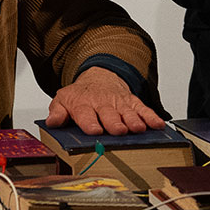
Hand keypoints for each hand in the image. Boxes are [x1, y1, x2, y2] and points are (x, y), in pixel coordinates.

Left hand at [45, 66, 165, 135]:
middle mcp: (102, 103)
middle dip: (114, 122)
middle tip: (119, 131)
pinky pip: (142, 109)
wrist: (98, 77)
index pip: (85, 113)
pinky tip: (157, 124)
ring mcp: (118, 103)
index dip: (90, 122)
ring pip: (127, 112)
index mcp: (83, 104)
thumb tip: (52, 122)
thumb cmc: (80, 95)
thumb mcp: (63, 100)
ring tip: (138, 128)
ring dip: (134, 120)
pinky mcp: (132, 102)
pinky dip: (150, 116)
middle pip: (109, 114)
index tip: (95, 130)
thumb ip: (58, 112)